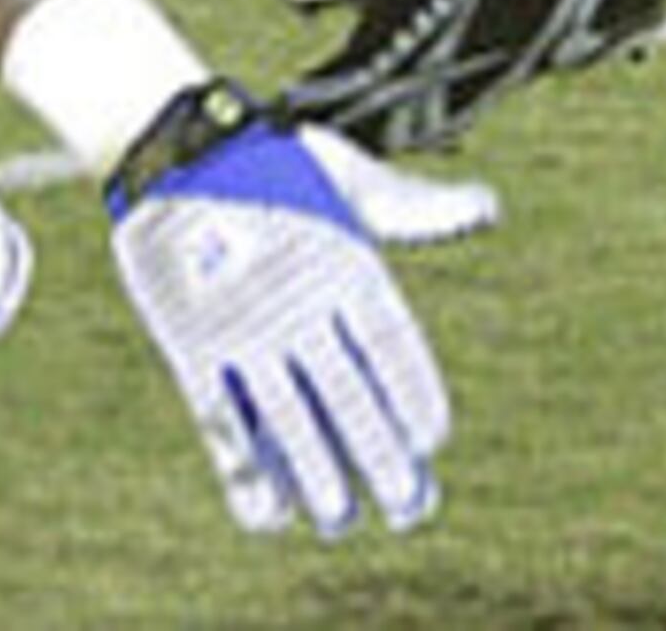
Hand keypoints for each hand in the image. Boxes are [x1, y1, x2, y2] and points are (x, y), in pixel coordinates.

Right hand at [107, 80, 480, 537]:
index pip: (393, 348)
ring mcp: (243, 327)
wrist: (177, 148)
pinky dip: (246, 473)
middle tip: (407, 505)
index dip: (414, 397)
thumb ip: (416, 206)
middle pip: (349, 398)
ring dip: (317, 477)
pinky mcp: (192, 346)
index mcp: (345, 262)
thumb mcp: (350, 175)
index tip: (431, 440)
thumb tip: (488, 207)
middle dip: (381, 457)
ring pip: (290, 422)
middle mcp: (300, 302)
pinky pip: (224, 422)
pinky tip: (270, 511)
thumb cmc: (277, 161)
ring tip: (340, 517)